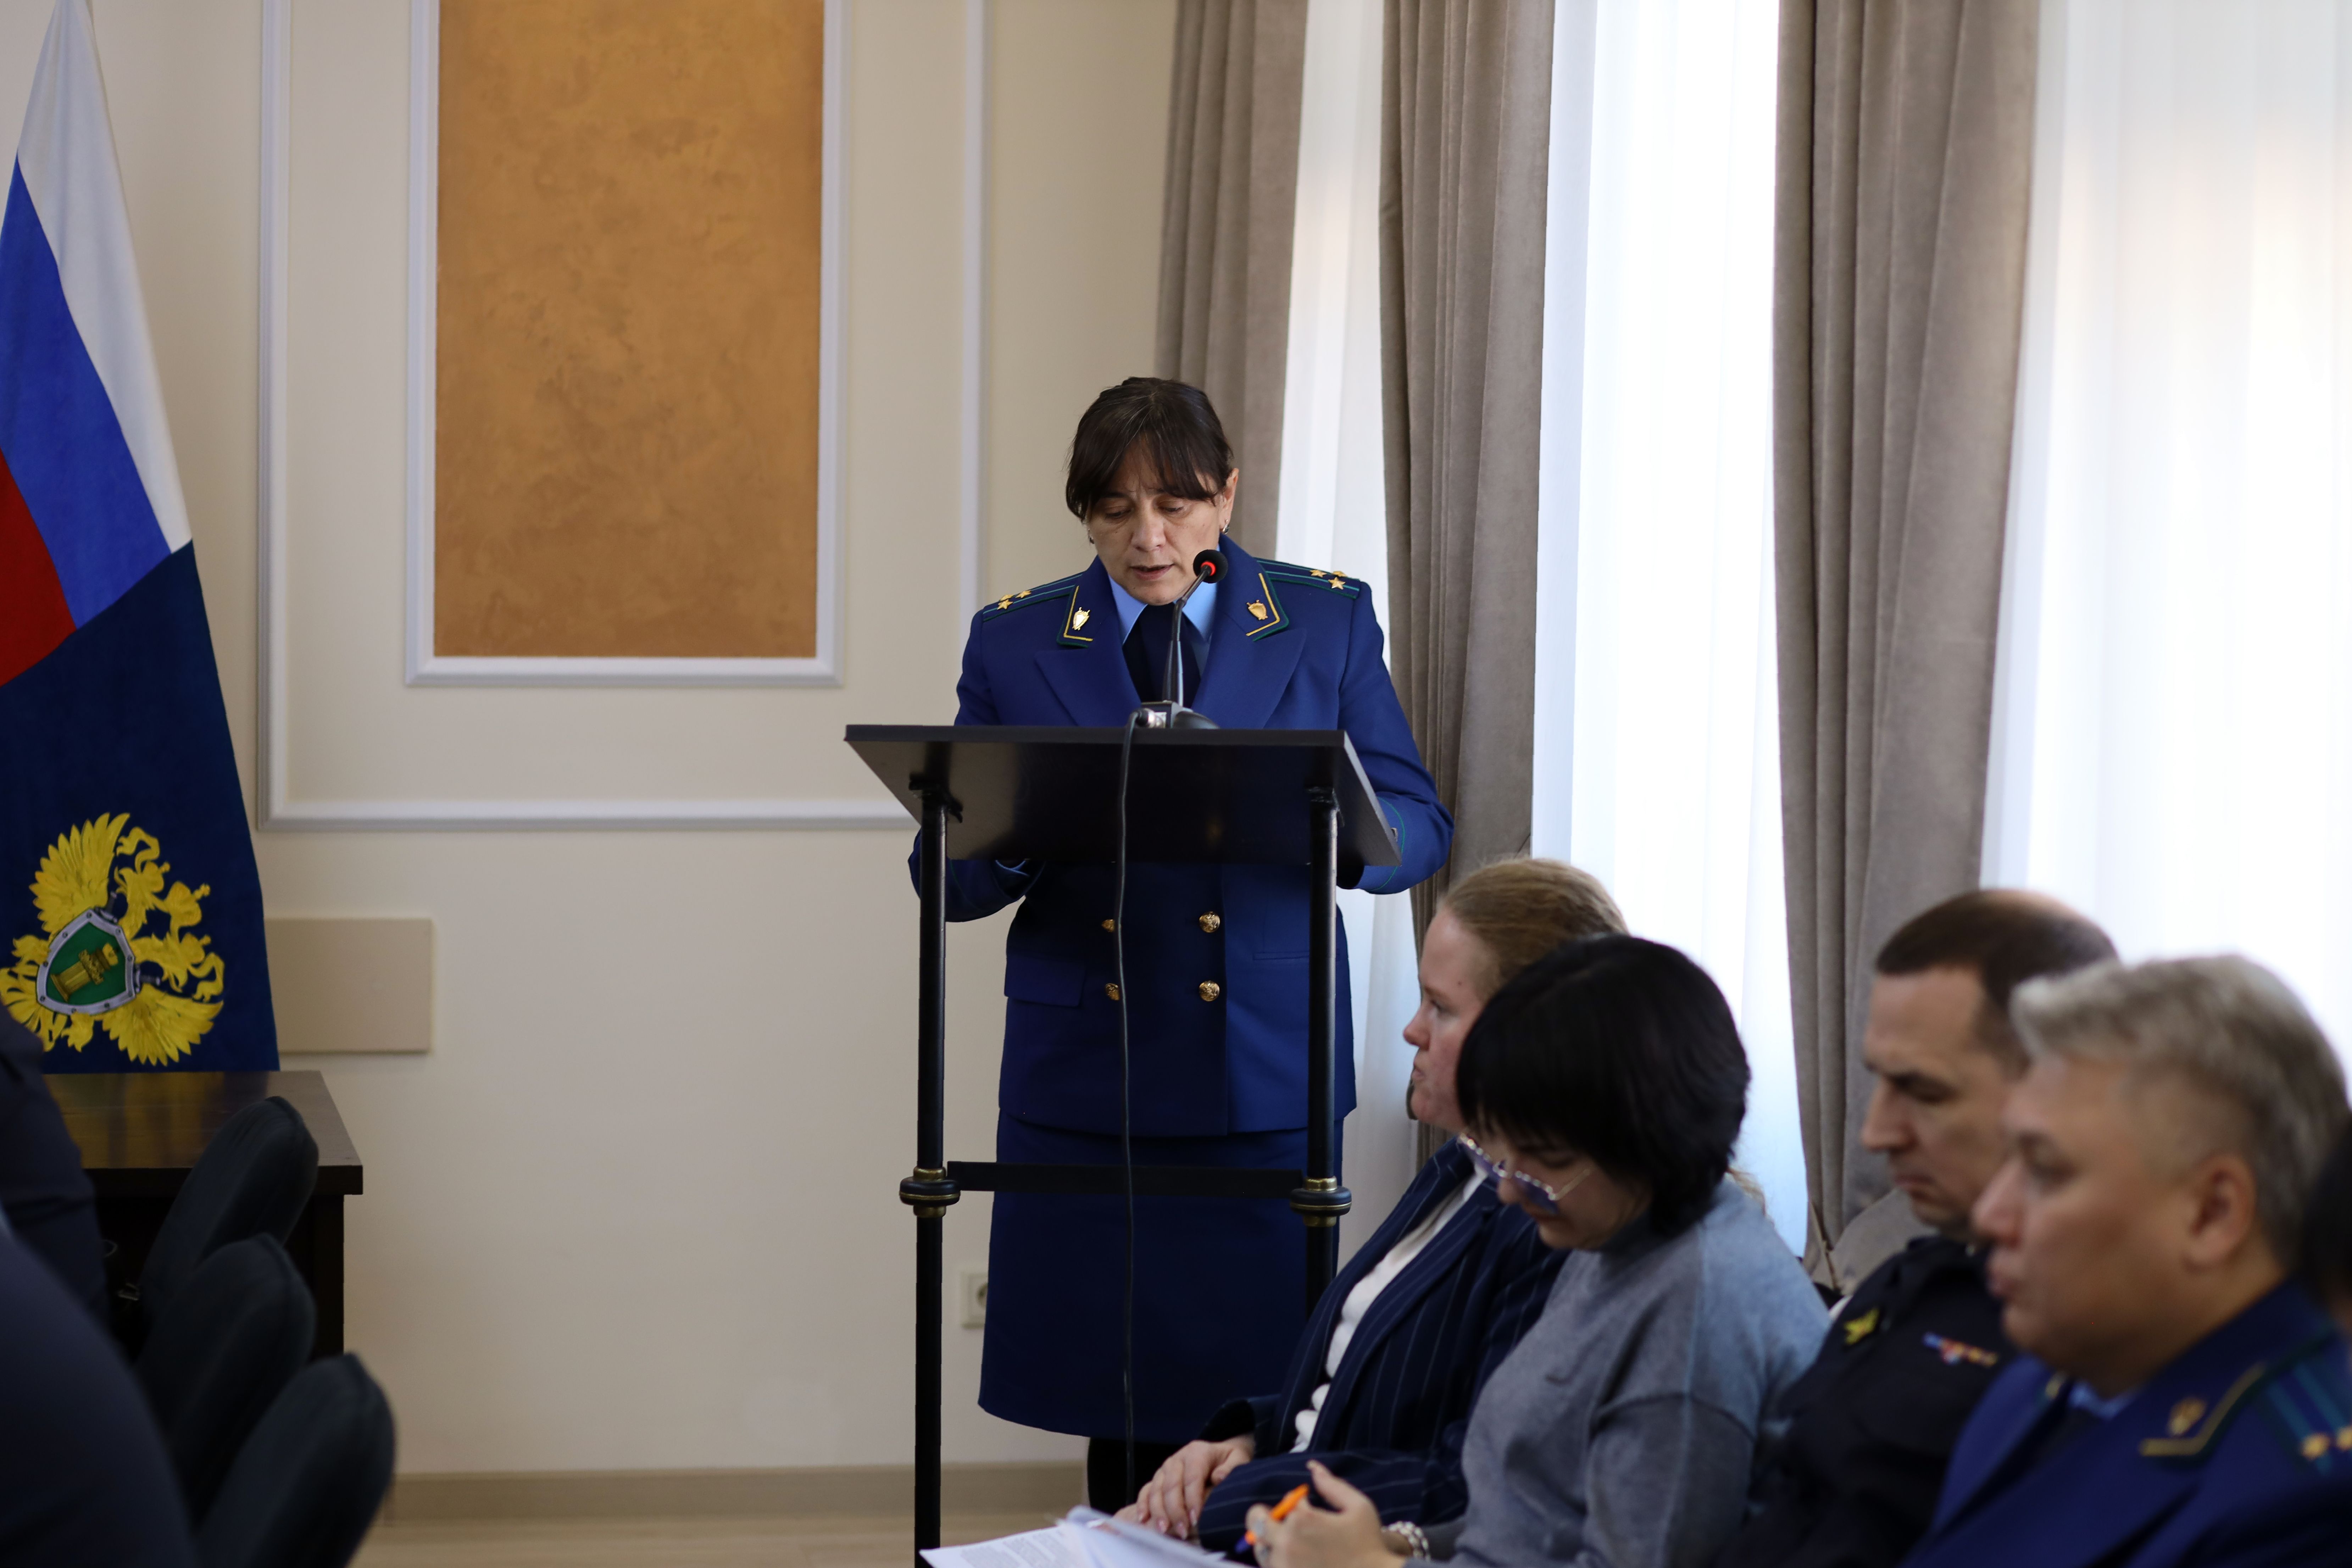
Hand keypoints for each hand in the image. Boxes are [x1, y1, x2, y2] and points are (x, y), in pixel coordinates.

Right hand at [1130, 1436, 1254, 1537]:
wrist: (1217, 1453)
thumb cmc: (1227, 1459)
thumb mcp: (1237, 1457)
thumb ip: (1231, 1466)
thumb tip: (1218, 1477)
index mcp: (1196, 1452)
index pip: (1192, 1477)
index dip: (1193, 1499)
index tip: (1196, 1520)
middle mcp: (1177, 1459)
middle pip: (1171, 1486)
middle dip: (1175, 1511)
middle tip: (1182, 1531)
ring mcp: (1165, 1469)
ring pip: (1156, 1490)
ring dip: (1159, 1512)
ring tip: (1164, 1530)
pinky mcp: (1158, 1478)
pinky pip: (1146, 1490)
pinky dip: (1143, 1505)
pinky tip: (1144, 1520)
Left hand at [1245, 1462, 1401, 1567]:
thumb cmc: (1369, 1544)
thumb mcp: (1358, 1507)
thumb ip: (1332, 1485)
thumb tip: (1313, 1466)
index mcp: (1302, 1519)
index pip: (1287, 1501)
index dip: (1298, 1503)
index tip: (1311, 1510)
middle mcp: (1286, 1543)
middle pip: (1256, 1521)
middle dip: (1267, 1517)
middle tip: (1285, 1522)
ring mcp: (1282, 1566)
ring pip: (1259, 1548)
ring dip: (1269, 1542)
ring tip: (1292, 1545)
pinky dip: (1275, 1562)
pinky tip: (1295, 1561)